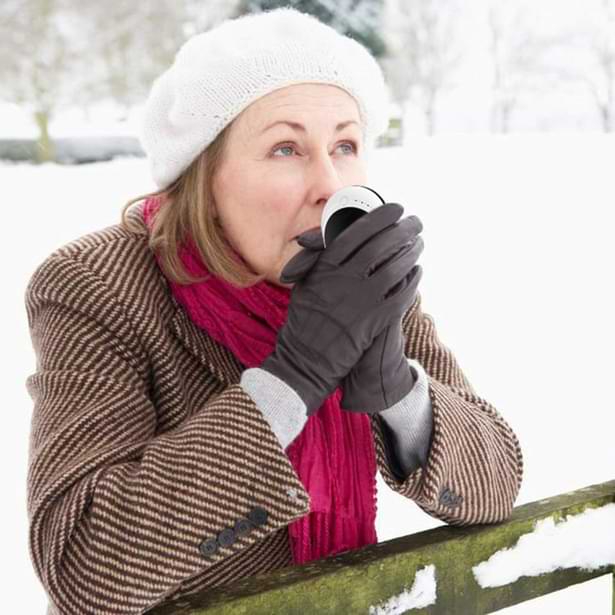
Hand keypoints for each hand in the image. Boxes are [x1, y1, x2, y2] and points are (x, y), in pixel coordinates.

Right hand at [285, 211, 423, 413]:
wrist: (306, 360)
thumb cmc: (303, 321)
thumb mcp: (305, 284)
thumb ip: (320, 260)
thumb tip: (335, 236)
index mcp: (324, 267)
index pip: (357, 232)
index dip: (380, 217)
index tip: (395, 209)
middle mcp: (343, 280)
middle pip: (380, 245)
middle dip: (402, 229)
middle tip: (416, 221)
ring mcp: (361, 301)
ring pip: (394, 268)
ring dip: (410, 252)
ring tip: (419, 243)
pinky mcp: (375, 321)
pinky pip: (400, 295)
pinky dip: (411, 281)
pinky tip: (417, 272)